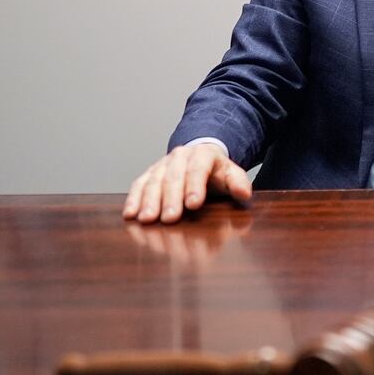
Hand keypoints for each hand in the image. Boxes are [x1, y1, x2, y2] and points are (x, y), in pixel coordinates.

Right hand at [123, 143, 251, 223]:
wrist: (199, 156)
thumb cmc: (217, 172)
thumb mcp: (232, 174)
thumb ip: (238, 183)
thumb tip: (244, 193)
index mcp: (203, 154)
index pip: (198, 169)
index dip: (195, 186)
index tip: (193, 204)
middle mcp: (180, 157)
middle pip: (173, 177)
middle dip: (171, 199)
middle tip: (170, 219)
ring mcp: (163, 164)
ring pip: (153, 181)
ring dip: (149, 201)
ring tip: (147, 220)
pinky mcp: (150, 174)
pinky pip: (139, 184)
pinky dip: (133, 199)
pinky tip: (129, 214)